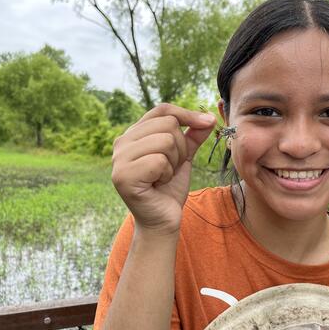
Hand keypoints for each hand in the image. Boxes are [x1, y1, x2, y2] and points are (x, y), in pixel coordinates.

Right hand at [111, 103, 215, 234]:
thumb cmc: (170, 188)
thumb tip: (209, 117)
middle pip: (168, 124)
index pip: (162, 110)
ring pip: (165, 141)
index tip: (209, 123)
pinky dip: (166, 174)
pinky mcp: (123, 176)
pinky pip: (159, 161)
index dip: (187, 114)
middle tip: (171, 168)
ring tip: (163, 176)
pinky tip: (158, 184)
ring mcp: (119, 159)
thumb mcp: (184, 157)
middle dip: (181, 148)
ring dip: (174, 162)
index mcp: (134, 134)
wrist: (163, 220)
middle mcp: (122, 142)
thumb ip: (193, 136)